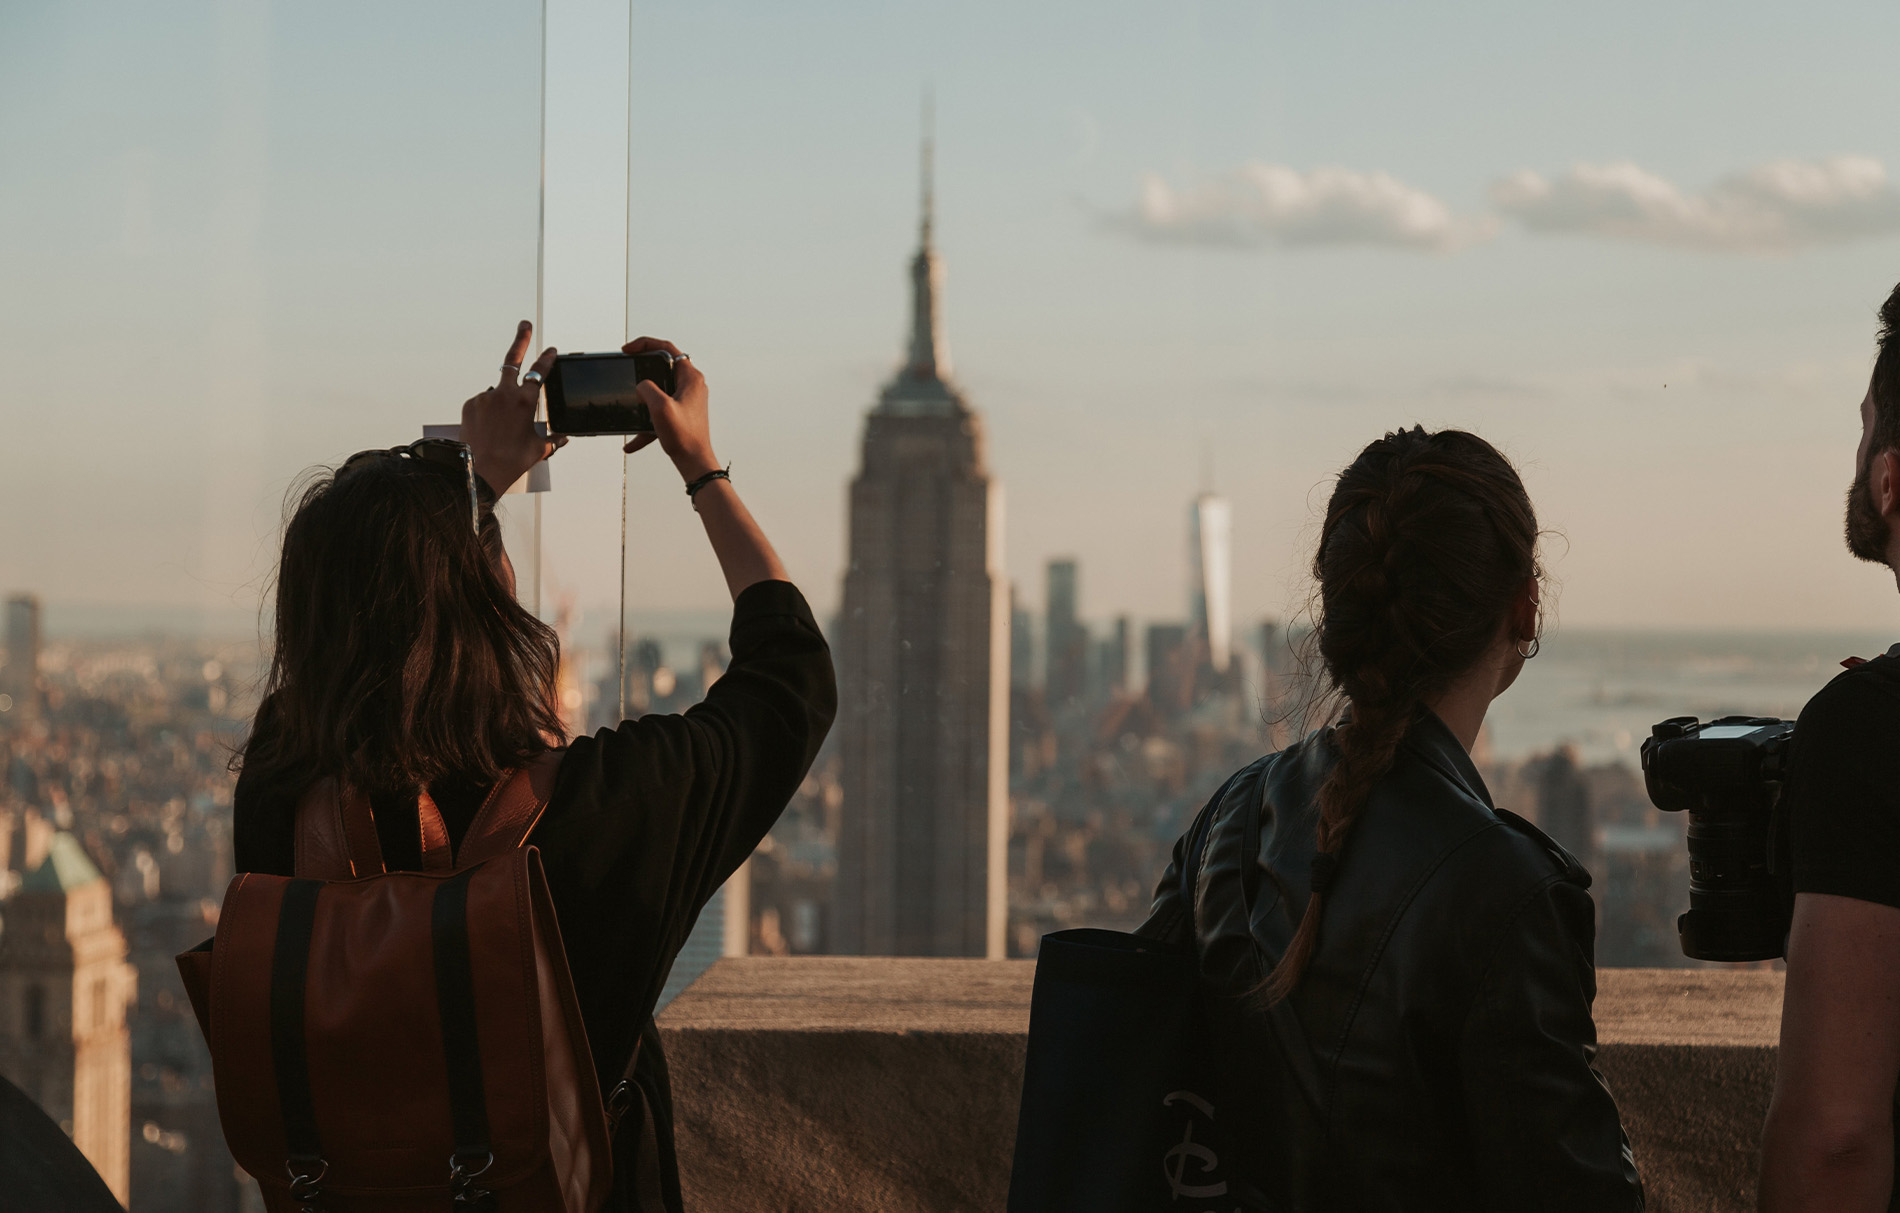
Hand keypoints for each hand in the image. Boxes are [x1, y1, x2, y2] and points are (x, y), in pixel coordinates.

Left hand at [462, 321, 566, 493]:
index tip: (551, 350)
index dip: (547, 359)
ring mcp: (485, 398)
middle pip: (513, 358)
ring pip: (498, 392)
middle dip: (521, 339)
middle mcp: (503, 394)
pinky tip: (491, 430)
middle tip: (524, 325)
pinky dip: (490, 412)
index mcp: (524, 401)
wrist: (479, 471)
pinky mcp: (470, 405)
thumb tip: (562, 438)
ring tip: (503, 428)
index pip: (539, 372)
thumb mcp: (538, 449)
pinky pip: (484, 403)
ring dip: (503, 402)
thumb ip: (552, 439)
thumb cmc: (511, 461)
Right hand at [620, 336, 718, 479]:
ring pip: (659, 389)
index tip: (628, 350)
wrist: (695, 462)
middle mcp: (691, 385)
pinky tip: (632, 441)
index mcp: (690, 378)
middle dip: (642, 368)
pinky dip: (646, 422)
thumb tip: (641, 386)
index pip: (666, 348)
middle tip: (627, 368)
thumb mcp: (660, 407)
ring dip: (643, 398)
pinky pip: (659, 411)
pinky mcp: (681, 413)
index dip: (645, 344)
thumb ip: (647, 388)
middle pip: (661, 366)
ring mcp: (686, 399)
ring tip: (631, 403)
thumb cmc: (684, 437)